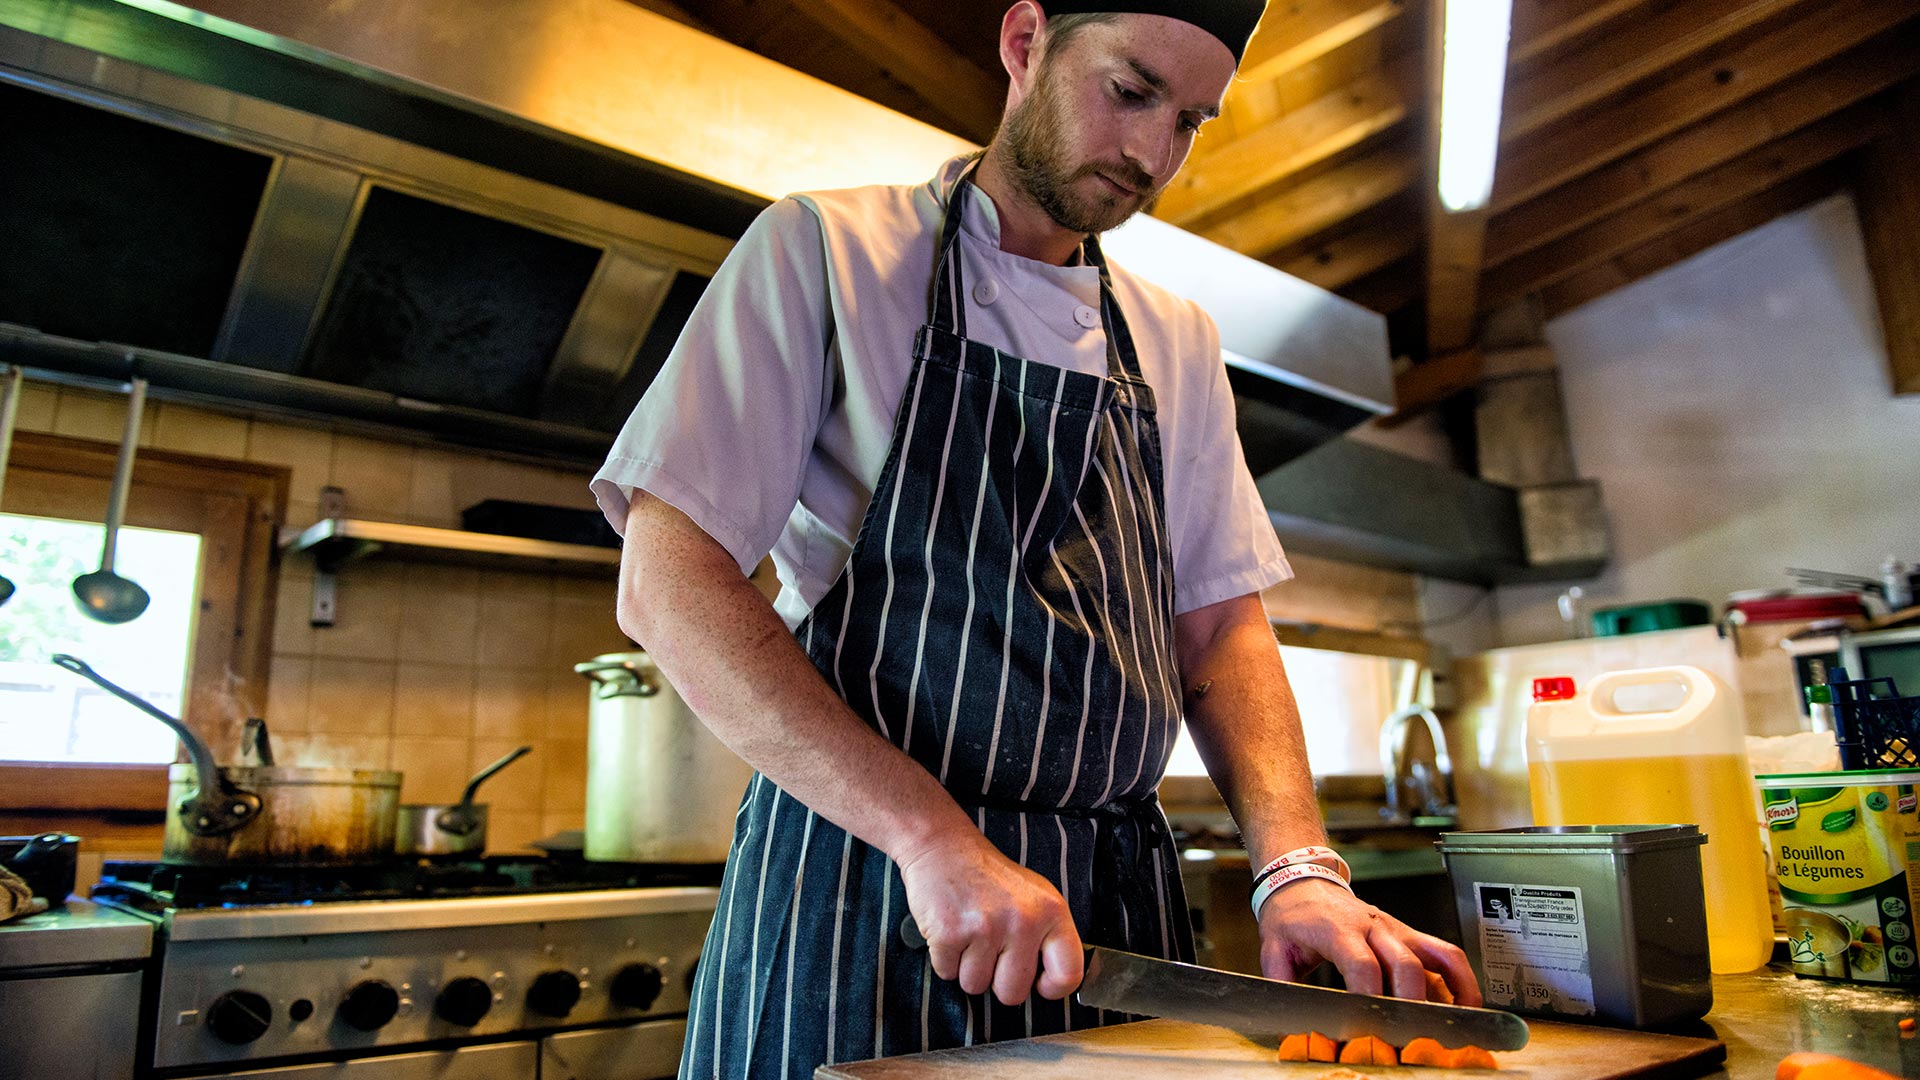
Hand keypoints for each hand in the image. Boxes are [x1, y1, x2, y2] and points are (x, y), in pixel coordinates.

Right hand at [896, 828, 1083, 1005]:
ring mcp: (985, 927)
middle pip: (1013, 994)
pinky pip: (947, 973)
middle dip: (997, 980)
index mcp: (1051, 911)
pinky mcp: (950, 932)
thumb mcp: (1035, 897)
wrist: (943, 848)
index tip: (1039, 983)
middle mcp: (1022, 920)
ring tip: (970, 935)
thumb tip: (1054, 983)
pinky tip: (951, 931)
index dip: (1051, 988)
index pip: (1068, 974)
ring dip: (967, 968)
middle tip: (991, 950)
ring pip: (975, 986)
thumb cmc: (989, 878)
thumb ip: (1049, 937)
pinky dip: (945, 959)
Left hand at [1255, 879, 1481, 1005]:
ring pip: (1435, 956)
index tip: (1368, 1027)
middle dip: (1410, 1005)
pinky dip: (1462, 979)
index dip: (1368, 996)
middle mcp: (1373, 927)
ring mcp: (1396, 930)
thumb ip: (1282, 986)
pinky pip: (1445, 954)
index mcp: (1337, 929)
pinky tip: (1466, 1005)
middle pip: (1404, 964)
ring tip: (1452, 1027)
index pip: (1362, 963)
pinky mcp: (1410, 935)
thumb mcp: (1275, 949)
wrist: (1303, 883)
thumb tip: (1289, 1025)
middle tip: (1407, 1038)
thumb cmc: (1292, 918)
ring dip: (1449, 992)